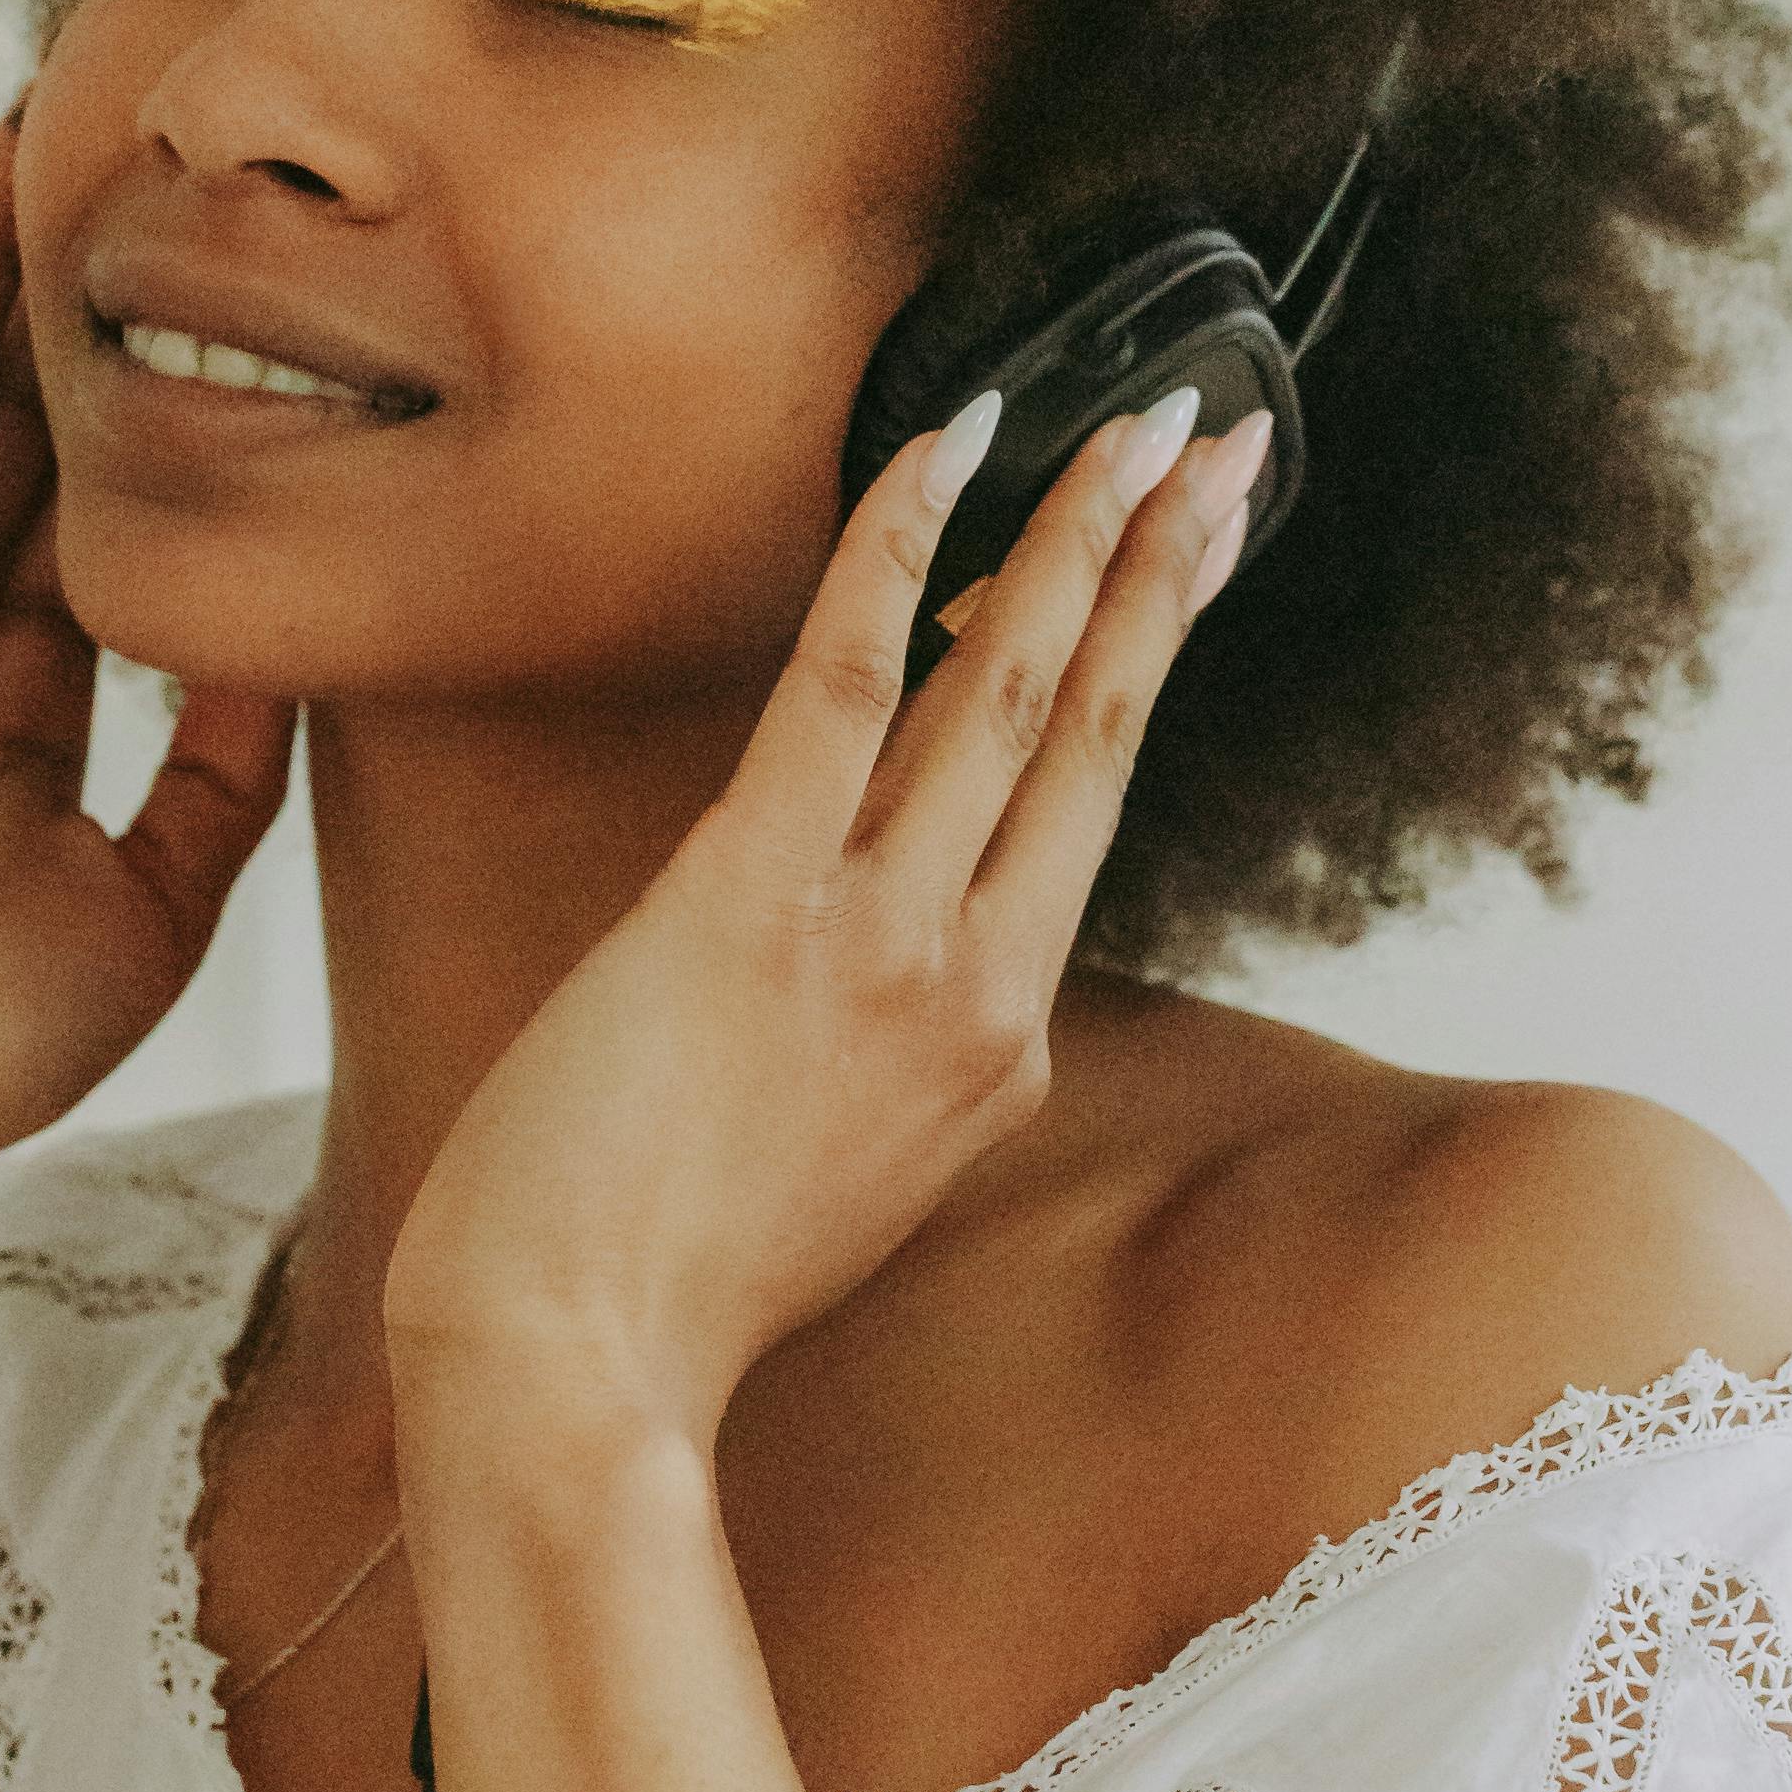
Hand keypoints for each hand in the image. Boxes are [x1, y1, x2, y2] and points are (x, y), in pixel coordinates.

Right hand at [0, 121, 291, 1198]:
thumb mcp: (160, 894)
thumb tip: (309, 655)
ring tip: (29, 119)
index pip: (101, 514)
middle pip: (15, 423)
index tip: (232, 305)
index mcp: (21, 701)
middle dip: (66, 295)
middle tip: (132, 155)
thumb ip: (227, 773)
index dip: (160, 409)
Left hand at [380, 383, 1269, 1449]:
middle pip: (1100, 729)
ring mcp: (875, 940)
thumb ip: (901, 1061)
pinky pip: (850, 686)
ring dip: (1082, 534)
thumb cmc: (665, 1283)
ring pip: (1012, 691)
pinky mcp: (751, 897)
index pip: (1082, 813)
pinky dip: (900, 550)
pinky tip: (947, 447)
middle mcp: (975, 985)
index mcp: (998, 1047)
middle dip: (1166, 565)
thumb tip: (896, 963)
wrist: (570, 1369)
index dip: (1144, 660)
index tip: (1188, 553)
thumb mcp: (848, 1177)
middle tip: (1221, 437)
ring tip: (1136, 422)